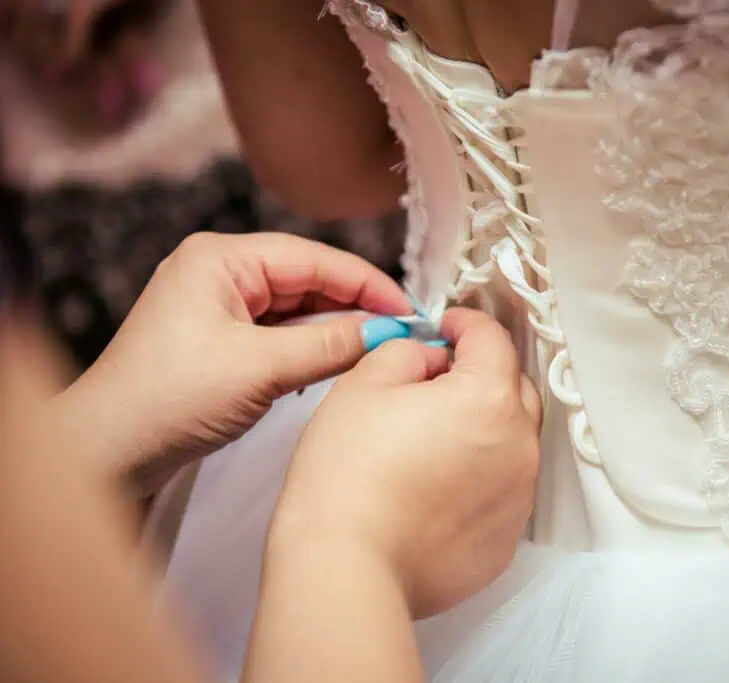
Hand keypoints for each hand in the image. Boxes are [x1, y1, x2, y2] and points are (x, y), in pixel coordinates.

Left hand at [54, 231, 415, 493]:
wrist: (106, 453)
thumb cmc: (165, 399)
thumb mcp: (261, 369)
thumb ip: (330, 344)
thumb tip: (387, 332)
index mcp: (220, 258)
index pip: (314, 259)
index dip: (367, 283)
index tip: (409, 310)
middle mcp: (218, 273)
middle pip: (308, 280)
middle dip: (354, 306)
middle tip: (401, 333)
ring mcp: (217, 307)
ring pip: (296, 309)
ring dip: (334, 328)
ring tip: (376, 349)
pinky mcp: (219, 340)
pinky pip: (280, 333)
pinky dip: (310, 346)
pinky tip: (335, 362)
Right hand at [271, 308, 542, 618]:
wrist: (346, 569)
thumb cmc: (347, 477)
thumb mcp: (364, 384)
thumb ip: (408, 352)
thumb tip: (432, 358)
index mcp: (489, 397)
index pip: (493, 339)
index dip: (465, 323)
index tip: (447, 326)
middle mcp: (519, 446)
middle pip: (514, 387)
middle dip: (481, 373)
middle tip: (436, 378)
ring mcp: (518, 496)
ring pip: (512, 440)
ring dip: (483, 426)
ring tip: (431, 437)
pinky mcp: (506, 539)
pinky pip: (502, 488)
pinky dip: (479, 475)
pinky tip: (435, 484)